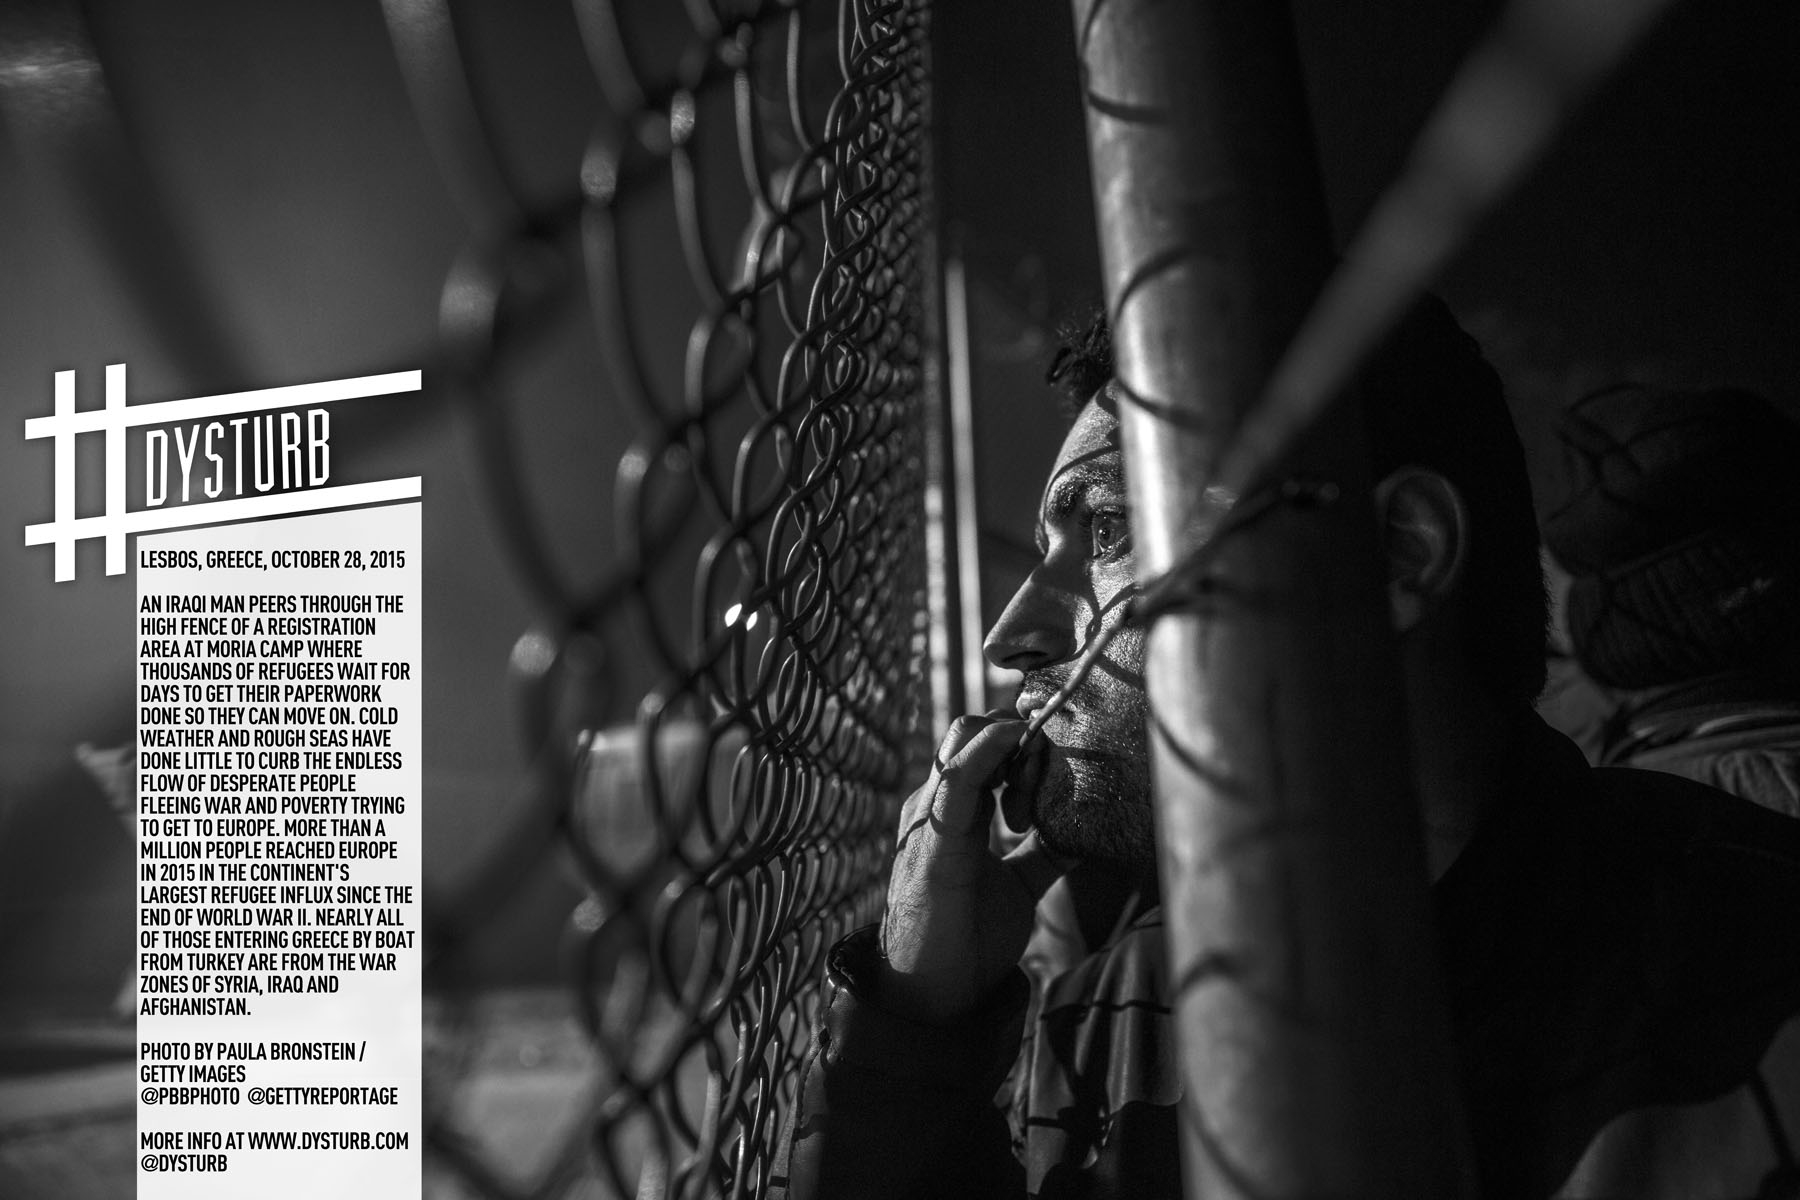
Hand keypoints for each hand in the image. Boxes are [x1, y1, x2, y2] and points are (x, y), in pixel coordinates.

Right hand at [879, 714, 1065, 1023]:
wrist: (934, 990)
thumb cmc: (968, 936)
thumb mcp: (1019, 886)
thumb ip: (1043, 856)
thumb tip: (1083, 837)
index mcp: (954, 809)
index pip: (984, 745)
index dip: (1023, 738)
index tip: (1062, 752)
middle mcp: (937, 801)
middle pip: (973, 730)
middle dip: (1020, 730)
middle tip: (1055, 763)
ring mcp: (932, 814)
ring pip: (964, 738)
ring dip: (1013, 740)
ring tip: (1043, 770)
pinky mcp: (935, 837)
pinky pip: (958, 777)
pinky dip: (988, 750)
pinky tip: (1015, 737)